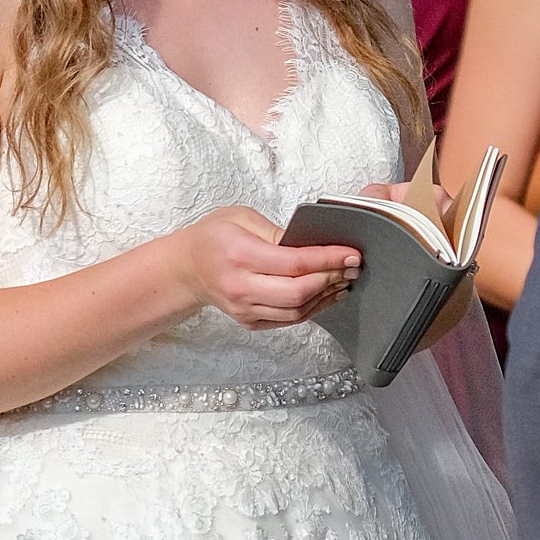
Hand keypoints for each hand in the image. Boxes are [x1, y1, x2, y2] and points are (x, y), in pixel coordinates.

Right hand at [174, 205, 358, 330]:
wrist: (187, 268)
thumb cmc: (213, 237)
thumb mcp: (242, 217)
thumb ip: (279, 232)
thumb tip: (313, 245)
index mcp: (239, 254)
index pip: (294, 263)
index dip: (328, 260)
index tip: (351, 254)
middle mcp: (241, 286)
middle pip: (298, 293)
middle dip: (331, 279)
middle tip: (352, 267)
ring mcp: (245, 309)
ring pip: (297, 312)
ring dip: (326, 297)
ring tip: (343, 280)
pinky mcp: (250, 322)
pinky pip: (289, 320)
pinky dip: (312, 309)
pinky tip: (326, 294)